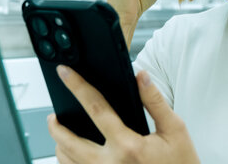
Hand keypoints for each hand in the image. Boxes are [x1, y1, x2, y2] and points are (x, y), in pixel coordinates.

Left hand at [48, 65, 199, 163]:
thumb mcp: (175, 130)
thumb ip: (155, 101)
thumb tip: (141, 76)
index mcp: (128, 146)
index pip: (95, 108)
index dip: (77, 86)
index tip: (65, 73)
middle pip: (69, 142)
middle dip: (56, 126)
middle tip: (53, 115)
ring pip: (68, 162)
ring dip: (59, 146)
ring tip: (59, 133)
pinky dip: (69, 162)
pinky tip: (71, 154)